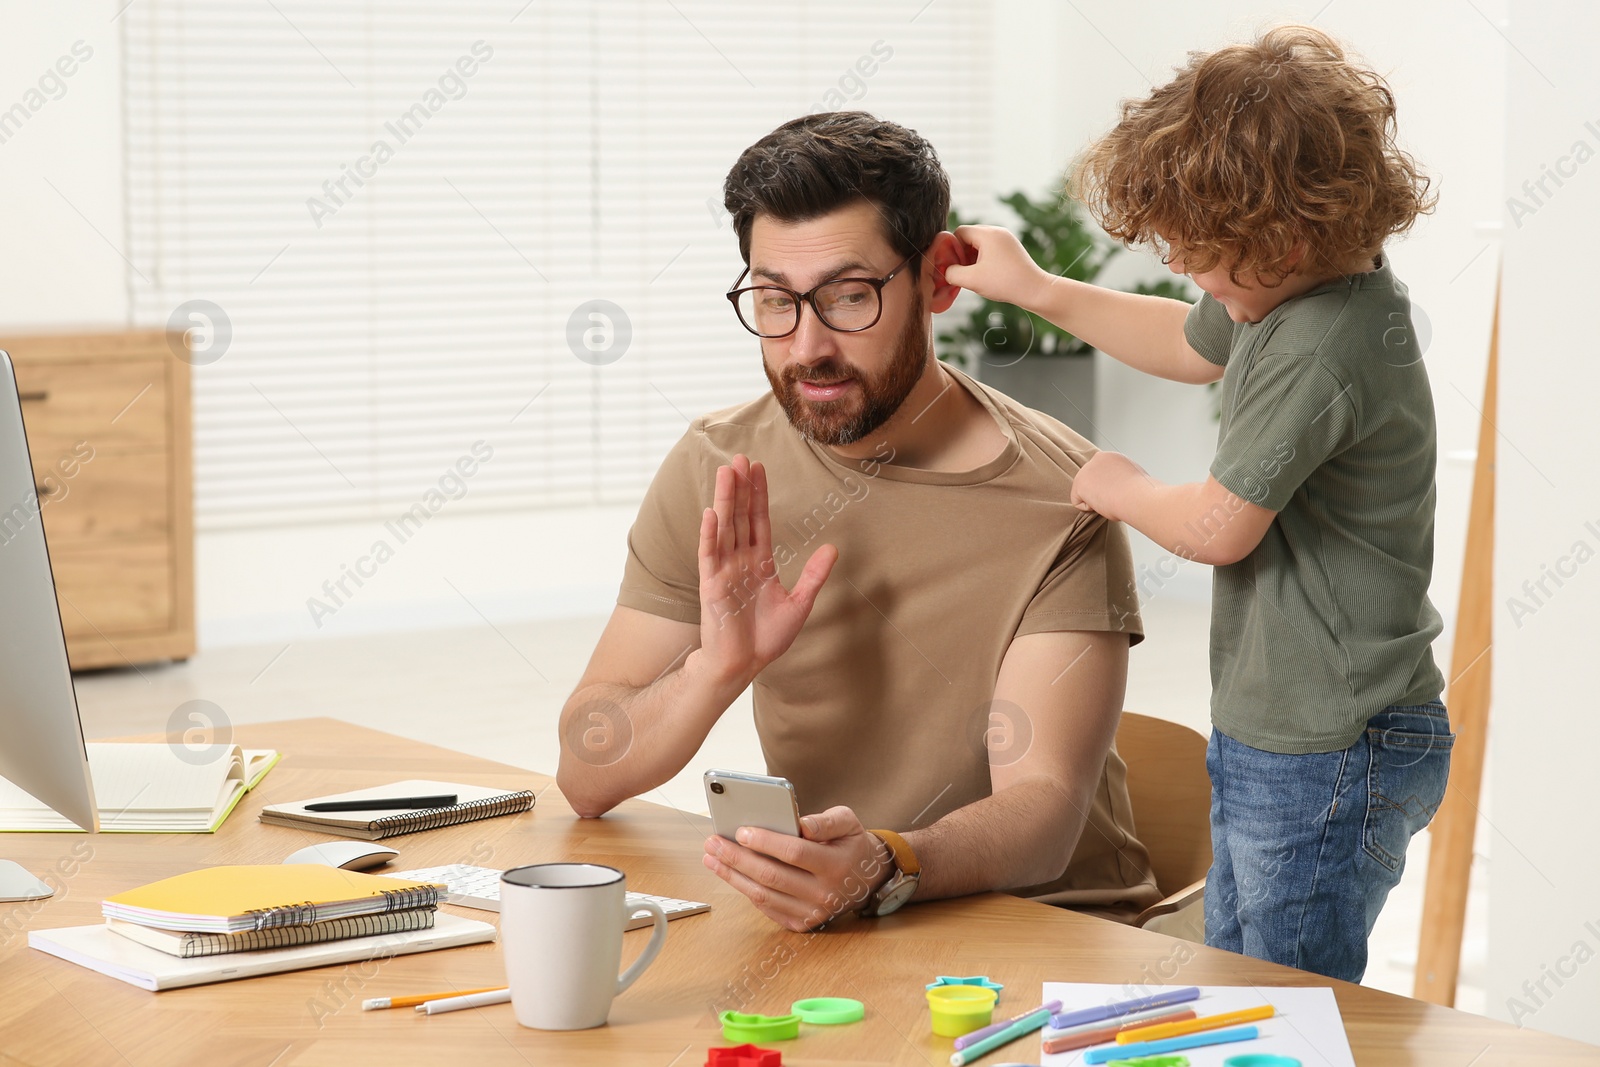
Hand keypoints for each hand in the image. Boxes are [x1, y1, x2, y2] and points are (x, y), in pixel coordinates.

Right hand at [696, 455, 836, 689]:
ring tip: (726, 473)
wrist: (743, 665)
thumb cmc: (767, 638)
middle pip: (740, 517)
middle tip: (741, 458)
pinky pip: (709, 555)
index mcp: (760, 562)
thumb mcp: (799, 603)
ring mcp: (723, 571)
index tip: (758, 468)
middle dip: (740, 488)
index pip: (758, 521)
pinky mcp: (711, 585)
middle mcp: (739, 561)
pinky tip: (711, 513)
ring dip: (724, 500)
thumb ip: (814, 575)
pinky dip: (710, 534)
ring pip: (724, 528)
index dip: (758, 495)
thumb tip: (833, 548)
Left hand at [702, 806, 893, 930]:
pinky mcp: (802, 923)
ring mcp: (812, 912)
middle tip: (713, 842)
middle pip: (772, 876)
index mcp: (835, 865)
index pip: (794, 853)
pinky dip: (746, 891)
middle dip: (737, 858)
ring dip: (733, 876)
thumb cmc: (850, 845)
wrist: (867, 879)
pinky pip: (767, 908)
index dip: (765, 842)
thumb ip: (825, 821)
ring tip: (712, 858)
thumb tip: (801, 824)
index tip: (741, 831)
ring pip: (764, 895)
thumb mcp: (848, 822)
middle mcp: (824, 893)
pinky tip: (730, 875)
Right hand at [943, 225, 1053, 308]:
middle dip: (962, 254)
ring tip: (975, 276)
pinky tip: (986, 276)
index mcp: (988, 233)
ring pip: (979, 244)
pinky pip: (990, 249)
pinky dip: (984, 260)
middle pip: (969, 237)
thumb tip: (945, 270)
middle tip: (963, 273)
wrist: (1035, 290)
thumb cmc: (1005, 283)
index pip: (959, 232)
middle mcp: (998, 231)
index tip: (954, 267)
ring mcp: (1006, 239)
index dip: (952, 249)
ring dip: (972, 258)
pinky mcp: (1011, 248)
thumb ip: (952, 273)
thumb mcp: (972, 280)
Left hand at [1069, 451, 1147, 520]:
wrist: (1137, 497)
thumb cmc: (1140, 492)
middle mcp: (1097, 458)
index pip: (1101, 474)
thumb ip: (1120, 475)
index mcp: (1112, 456)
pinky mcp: (1079, 483)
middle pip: (1090, 482)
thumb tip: (1118, 484)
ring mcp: (1086, 469)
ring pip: (1084, 492)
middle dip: (1100, 492)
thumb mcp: (1133, 476)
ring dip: (1096, 499)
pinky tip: (1103, 503)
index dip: (1110, 487)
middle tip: (1117, 497)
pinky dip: (1089, 508)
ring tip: (1111, 499)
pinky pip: (1078, 502)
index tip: (1122, 491)